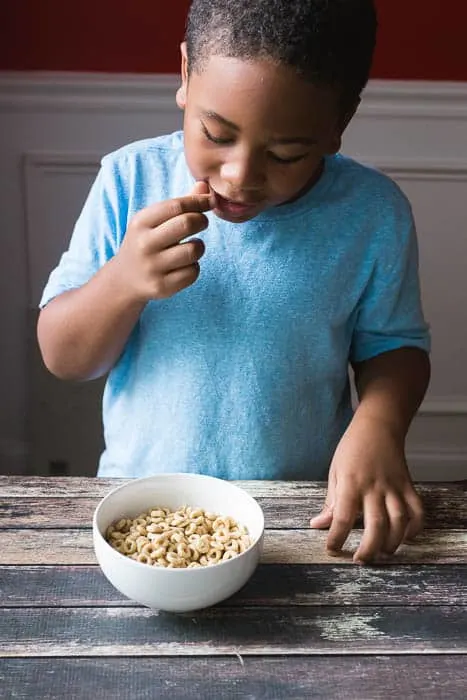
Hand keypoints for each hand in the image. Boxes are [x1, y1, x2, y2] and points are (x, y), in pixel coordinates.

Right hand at [115, 181, 213, 301]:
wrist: (125, 278)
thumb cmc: (146, 242)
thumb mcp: (153, 221)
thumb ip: (179, 204)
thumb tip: (205, 187)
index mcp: (140, 222)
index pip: (176, 206)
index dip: (198, 201)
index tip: (209, 201)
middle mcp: (144, 244)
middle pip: (187, 224)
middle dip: (201, 220)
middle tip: (202, 222)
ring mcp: (153, 268)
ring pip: (193, 250)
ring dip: (199, 246)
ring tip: (192, 246)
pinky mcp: (162, 287)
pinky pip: (193, 272)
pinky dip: (194, 267)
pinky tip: (184, 265)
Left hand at [309, 415, 423, 563]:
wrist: (378, 426)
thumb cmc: (352, 447)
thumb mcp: (335, 471)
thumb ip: (330, 501)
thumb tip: (318, 525)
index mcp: (351, 483)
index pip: (343, 517)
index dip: (337, 537)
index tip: (332, 549)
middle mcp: (373, 487)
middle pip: (375, 525)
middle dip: (369, 548)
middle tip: (360, 560)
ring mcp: (394, 486)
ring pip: (398, 521)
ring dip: (392, 542)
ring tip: (382, 552)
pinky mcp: (408, 485)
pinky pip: (417, 511)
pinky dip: (415, 528)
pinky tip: (406, 537)